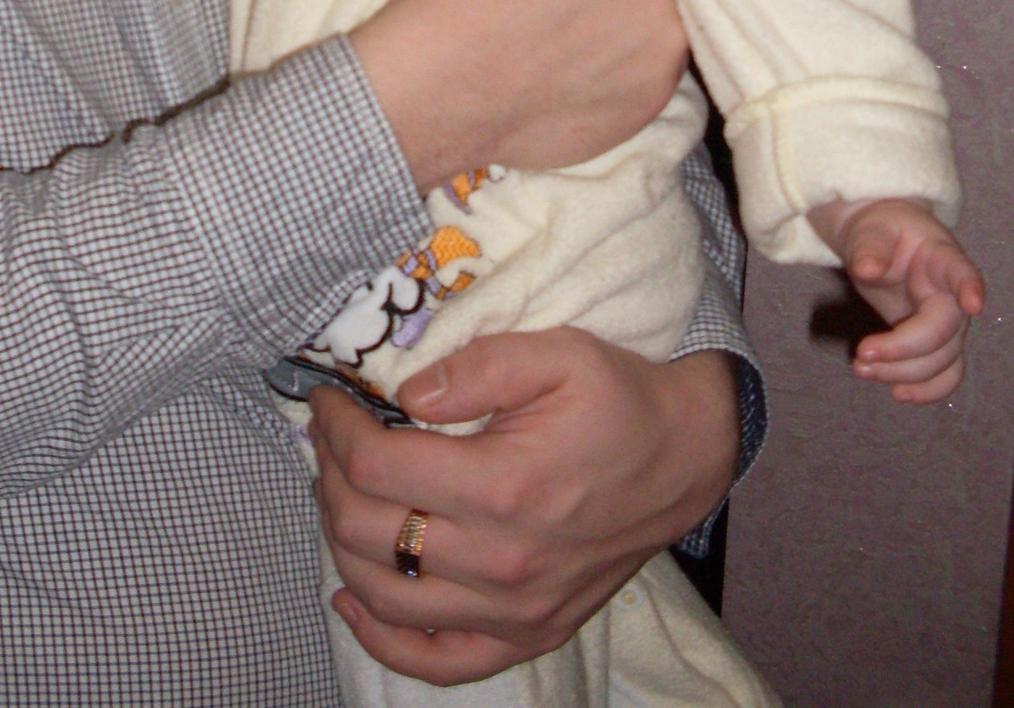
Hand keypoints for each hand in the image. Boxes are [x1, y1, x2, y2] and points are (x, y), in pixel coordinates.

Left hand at [308, 330, 737, 684]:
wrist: (684, 456)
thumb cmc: (617, 397)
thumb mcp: (556, 353)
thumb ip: (476, 367)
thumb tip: (406, 392)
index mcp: (504, 487)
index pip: (378, 468)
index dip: (336, 430)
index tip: (329, 401)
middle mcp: (504, 562)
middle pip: (368, 532)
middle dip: (330, 476)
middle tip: (329, 439)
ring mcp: (516, 611)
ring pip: (386, 595)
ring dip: (341, 542)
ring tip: (339, 492)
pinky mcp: (529, 635)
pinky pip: (438, 661)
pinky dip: (383, 638)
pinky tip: (353, 597)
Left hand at [809, 196, 983, 403]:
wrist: (881, 241)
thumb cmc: (881, 231)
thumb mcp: (870, 230)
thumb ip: (870, 247)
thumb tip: (868, 269)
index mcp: (941, 258)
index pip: (962, 272)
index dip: (969, 287)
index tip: (973, 303)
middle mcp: (953, 295)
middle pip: (944, 331)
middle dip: (904, 350)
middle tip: (861, 354)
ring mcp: (949, 323)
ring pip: (944, 361)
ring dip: (905, 374)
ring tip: (861, 369)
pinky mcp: (937, 344)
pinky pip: (945, 375)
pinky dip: (926, 390)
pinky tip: (898, 393)